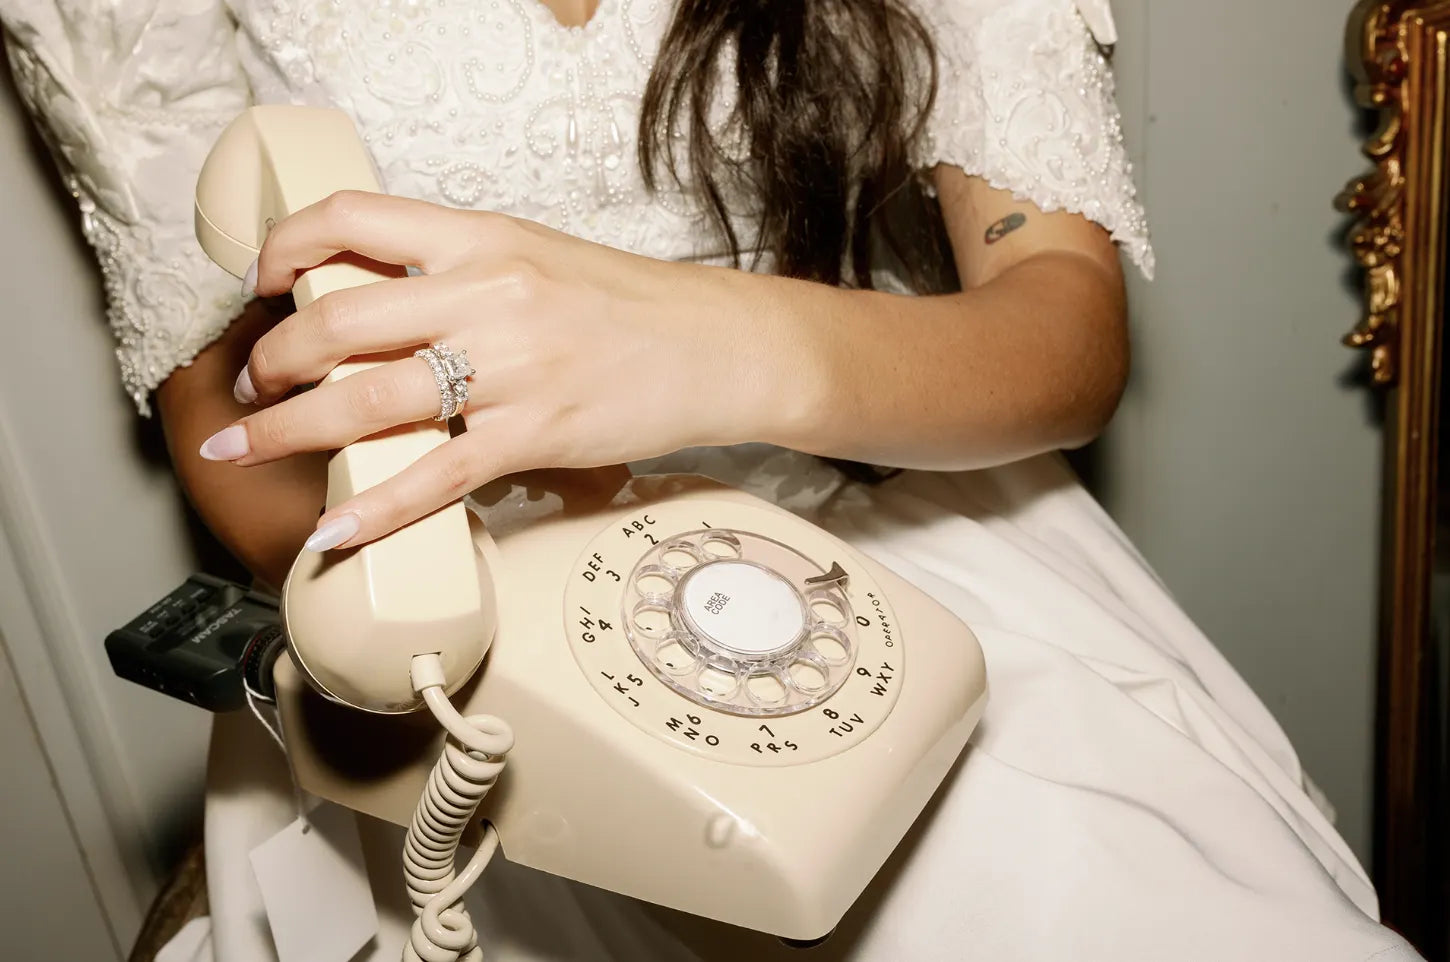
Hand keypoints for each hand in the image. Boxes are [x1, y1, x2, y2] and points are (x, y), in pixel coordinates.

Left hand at [197, 192, 799, 549]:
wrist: (722, 347)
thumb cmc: (635, 308)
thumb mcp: (538, 257)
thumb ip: (458, 271)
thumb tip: (375, 300)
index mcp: (484, 237)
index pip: (351, 218)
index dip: (283, 248)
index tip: (260, 282)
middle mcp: (488, 295)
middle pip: (337, 320)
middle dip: (271, 360)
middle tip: (251, 388)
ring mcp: (512, 369)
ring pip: (367, 400)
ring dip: (289, 429)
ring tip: (247, 446)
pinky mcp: (537, 435)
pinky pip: (436, 476)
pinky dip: (374, 507)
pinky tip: (334, 529)